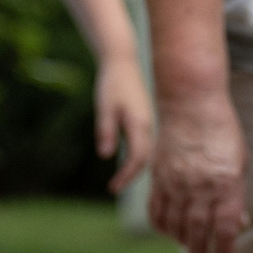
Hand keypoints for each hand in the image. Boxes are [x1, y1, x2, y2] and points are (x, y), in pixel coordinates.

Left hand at [96, 51, 155, 191]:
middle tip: (113, 189)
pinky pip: (143, 145)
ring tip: (119, 181)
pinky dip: (136, 158)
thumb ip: (106, 131)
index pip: (137, 158)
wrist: (123, 64)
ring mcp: (147, 123)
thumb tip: (106, 156)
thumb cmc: (112, 84)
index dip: (126, 176)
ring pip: (145, 153)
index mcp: (139, 124)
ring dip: (134, 169)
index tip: (112, 188)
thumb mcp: (104, 108)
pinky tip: (126, 165)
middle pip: (144, 159)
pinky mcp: (143, 120)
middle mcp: (147, 126)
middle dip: (130, 176)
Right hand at [147, 86, 248, 252]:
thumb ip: (236, 195)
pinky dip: (161, 225)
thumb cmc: (222, 133)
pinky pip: (156, 210)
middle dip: (199, 251)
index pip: (225, 229)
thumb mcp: (240, 163)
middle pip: (197, 231)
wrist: (191, 105)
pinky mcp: (159, 177)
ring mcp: (177, 183)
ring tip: (186, 247)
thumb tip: (237, 223)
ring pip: (175, 225)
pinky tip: (167, 230)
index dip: (225, 250)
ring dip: (180, 241)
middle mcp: (200, 187)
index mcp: (226, 184)